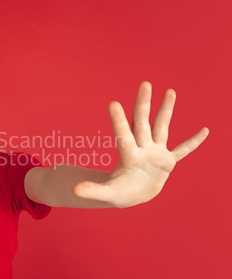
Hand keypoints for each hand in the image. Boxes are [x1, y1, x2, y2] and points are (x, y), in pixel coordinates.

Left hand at [73, 81, 208, 208]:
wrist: (130, 194)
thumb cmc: (117, 193)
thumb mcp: (106, 194)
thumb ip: (92, 191)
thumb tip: (74, 192)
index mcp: (128, 155)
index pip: (123, 134)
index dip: (118, 120)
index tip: (113, 103)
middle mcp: (142, 149)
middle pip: (142, 122)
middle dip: (143, 103)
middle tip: (145, 83)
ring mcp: (155, 153)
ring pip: (162, 127)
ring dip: (166, 110)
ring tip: (170, 91)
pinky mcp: (167, 162)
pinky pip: (183, 150)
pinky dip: (193, 143)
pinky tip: (204, 131)